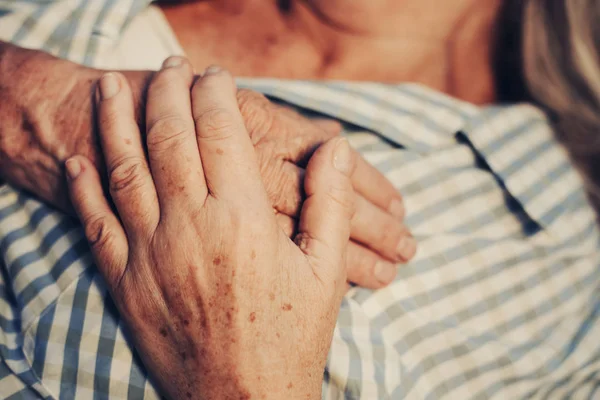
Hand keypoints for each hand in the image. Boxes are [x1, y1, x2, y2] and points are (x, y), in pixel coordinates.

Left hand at [0, 45, 414, 288]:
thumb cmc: (291, 338)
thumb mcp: (325, 272)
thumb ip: (330, 203)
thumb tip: (336, 147)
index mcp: (244, 220)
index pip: (222, 133)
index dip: (216, 95)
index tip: (216, 75)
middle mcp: (191, 227)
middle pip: (170, 138)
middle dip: (168, 92)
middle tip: (170, 66)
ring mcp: (151, 253)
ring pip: (125, 169)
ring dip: (115, 121)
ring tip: (110, 85)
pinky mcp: (125, 282)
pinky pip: (97, 224)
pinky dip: (84, 188)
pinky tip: (80, 160)